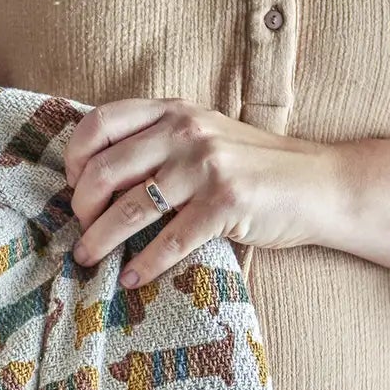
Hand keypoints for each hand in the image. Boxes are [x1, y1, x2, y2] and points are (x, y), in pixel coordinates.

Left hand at [64, 98, 336, 287]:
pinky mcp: (227, 203)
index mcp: (174, 111)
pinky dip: (145, 264)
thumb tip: (95, 176)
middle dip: (82, 207)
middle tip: (80, 231)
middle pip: (105, 170)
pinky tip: (131, 278)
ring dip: (101, 240)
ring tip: (87, 259)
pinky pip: (171, 241)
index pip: (100, 123)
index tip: (72, 186)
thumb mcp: (203, 136)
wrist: (317, 184)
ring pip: (130, 208)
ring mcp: (207, 166)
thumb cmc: (253, 167)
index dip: (74, 157)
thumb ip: (158, 142)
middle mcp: (186, 131)